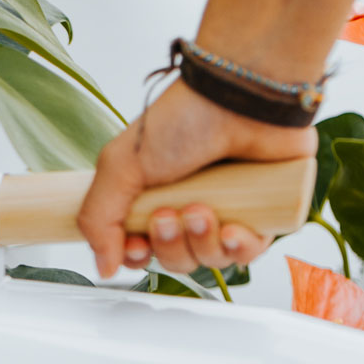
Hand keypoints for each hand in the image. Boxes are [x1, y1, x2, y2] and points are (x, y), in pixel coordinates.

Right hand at [79, 81, 317, 277]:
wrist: (242, 97)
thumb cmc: (183, 118)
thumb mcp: (120, 166)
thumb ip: (98, 218)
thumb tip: (103, 267)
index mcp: (155, 196)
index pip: (143, 249)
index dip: (139, 256)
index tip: (137, 246)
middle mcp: (191, 206)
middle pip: (177, 260)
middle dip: (170, 247)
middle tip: (169, 217)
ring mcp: (229, 210)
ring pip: (212, 259)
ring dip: (202, 244)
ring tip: (201, 210)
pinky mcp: (265, 212)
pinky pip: (249, 252)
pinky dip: (239, 248)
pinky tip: (232, 229)